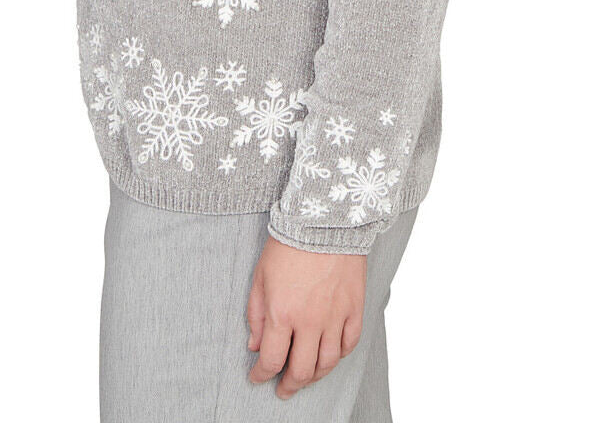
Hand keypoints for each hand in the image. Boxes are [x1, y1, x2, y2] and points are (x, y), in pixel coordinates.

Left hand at [245, 232, 366, 398]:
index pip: (271, 360)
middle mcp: (310, 321)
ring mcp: (335, 316)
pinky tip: (330, 355)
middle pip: (301, 370)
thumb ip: (256, 314)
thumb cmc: (289, 243)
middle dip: (289, 385)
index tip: (257, 377)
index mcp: (282, 313)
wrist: (324, 219)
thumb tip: (255, 345)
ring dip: (315, 376)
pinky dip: (339, 355)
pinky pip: (349, 343)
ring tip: (306, 378)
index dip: (262, 375)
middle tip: (283, 389)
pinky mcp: (354, 307)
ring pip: (327, 363)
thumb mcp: (260, 276)